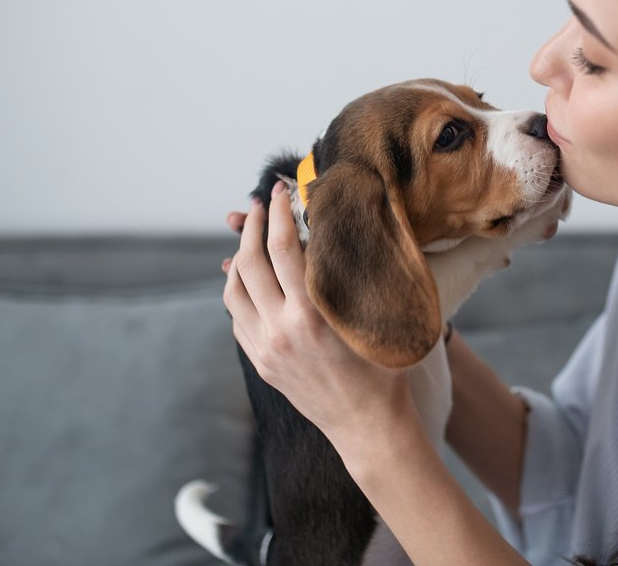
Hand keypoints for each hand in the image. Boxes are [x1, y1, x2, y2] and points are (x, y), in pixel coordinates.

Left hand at [222, 181, 416, 452]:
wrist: (368, 425)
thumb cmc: (385, 369)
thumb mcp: (377, 316)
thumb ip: (361, 274)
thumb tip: (345, 230)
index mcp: (311, 315)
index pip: (282, 249)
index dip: (279, 214)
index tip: (281, 192)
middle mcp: (280, 331)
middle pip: (249, 262)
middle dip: (252, 226)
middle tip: (260, 205)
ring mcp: (265, 349)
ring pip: (233, 291)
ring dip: (239, 257)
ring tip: (251, 237)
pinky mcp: (261, 362)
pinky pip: (237, 317)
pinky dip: (240, 289)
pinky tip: (252, 277)